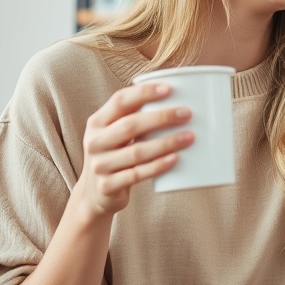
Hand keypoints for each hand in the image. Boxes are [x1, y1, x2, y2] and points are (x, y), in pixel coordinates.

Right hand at [72, 83, 194, 217]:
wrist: (95, 195)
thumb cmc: (115, 155)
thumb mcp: (114, 134)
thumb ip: (134, 116)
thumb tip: (176, 96)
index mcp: (97, 122)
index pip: (120, 100)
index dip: (144, 93)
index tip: (169, 89)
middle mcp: (95, 141)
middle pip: (130, 125)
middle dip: (161, 117)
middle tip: (187, 114)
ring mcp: (100, 165)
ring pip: (137, 151)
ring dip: (166, 143)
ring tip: (189, 137)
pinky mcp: (108, 186)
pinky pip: (137, 174)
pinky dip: (158, 166)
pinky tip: (175, 159)